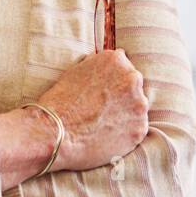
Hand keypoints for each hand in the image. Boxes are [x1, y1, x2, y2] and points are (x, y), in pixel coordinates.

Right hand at [34, 48, 148, 172]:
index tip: (103, 93)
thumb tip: (108, 66)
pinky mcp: (140, 129)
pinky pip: (136, 130)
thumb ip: (97, 66)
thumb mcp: (76, 70)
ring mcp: (139, 105)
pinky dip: (126, 134)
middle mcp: (132, 79)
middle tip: (102, 110)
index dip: (112, 82)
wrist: (55, 132)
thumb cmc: (60, 102)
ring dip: (125, 115)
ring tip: (103, 124)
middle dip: (122, 97)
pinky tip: (107, 136)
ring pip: (136, 109)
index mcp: (116, 60)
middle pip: (133, 87)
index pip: (123, 68)